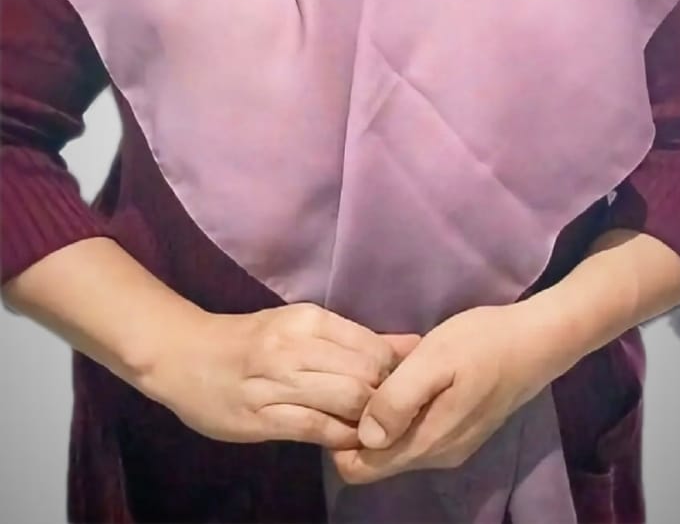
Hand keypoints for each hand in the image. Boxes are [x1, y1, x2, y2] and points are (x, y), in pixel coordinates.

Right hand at [146, 301, 419, 448]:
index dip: (396, 372)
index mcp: (308, 319)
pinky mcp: (262, 418)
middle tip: (390, 413)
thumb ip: (356, 338)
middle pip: (366, 375)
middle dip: (386, 399)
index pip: (374, 346)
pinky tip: (347, 440)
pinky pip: (317, 429)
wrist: (184, 355)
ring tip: (371, 428)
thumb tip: (416, 344)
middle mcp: (295, 346)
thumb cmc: (250, 340)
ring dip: (367, 420)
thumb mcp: (302, 327)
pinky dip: (341, 438)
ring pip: (346, 401)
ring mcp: (277, 382)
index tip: (398, 386)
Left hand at [330, 303, 548, 483]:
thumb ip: (398, 399)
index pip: (358, 467)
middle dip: (360, 415)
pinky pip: (415, 424)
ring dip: (383, 404)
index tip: (342, 393)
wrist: (538, 340)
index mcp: (426, 443)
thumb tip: (365, 435)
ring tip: (388, 363)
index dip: (339, 434)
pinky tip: (408, 365)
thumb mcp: (435, 359)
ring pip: (394, 436)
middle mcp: (434, 455)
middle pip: (374, 453)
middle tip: (365, 371)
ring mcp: (448, 443)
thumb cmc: (483, 344)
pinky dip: (403, 399)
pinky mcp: (458, 428)